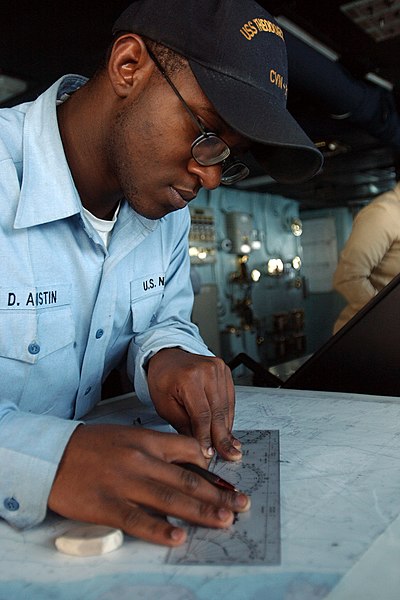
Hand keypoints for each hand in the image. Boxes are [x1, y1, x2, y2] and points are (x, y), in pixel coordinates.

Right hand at [48, 424, 249, 546]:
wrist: (52, 454)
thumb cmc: (91, 445)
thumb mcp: (127, 437)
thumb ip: (156, 449)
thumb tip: (188, 463)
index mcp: (146, 441)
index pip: (189, 451)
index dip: (212, 468)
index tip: (228, 481)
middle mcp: (140, 460)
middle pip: (188, 478)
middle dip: (219, 494)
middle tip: (242, 504)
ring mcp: (124, 483)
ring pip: (171, 498)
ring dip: (202, 511)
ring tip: (225, 520)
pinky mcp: (107, 505)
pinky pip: (138, 520)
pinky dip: (160, 529)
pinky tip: (179, 537)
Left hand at [147, 348, 241, 460]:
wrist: (168, 357)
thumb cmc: (163, 378)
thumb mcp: (165, 405)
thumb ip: (184, 425)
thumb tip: (200, 445)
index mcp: (188, 377)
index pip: (202, 415)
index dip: (206, 437)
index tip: (208, 452)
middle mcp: (207, 370)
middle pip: (218, 412)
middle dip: (222, 437)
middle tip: (228, 455)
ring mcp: (219, 369)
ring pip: (227, 407)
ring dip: (227, 429)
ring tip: (230, 447)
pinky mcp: (225, 371)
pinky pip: (230, 399)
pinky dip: (228, 416)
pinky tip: (228, 431)